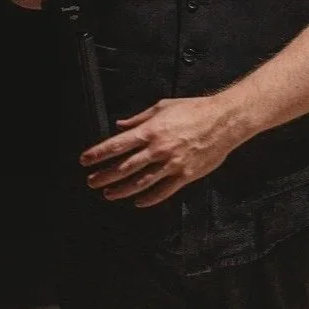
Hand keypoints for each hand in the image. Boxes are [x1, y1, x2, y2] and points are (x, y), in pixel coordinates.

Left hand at [79, 96, 244, 207]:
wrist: (223, 120)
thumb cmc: (194, 110)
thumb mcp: (163, 106)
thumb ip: (139, 118)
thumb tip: (121, 125)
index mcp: (151, 130)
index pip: (117, 145)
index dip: (99, 154)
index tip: (86, 160)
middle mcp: (158, 149)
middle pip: (125, 167)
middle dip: (105, 175)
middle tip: (91, 181)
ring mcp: (171, 164)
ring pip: (141, 182)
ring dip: (121, 190)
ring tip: (109, 194)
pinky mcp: (185, 176)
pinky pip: (163, 191)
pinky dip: (148, 199)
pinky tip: (138, 201)